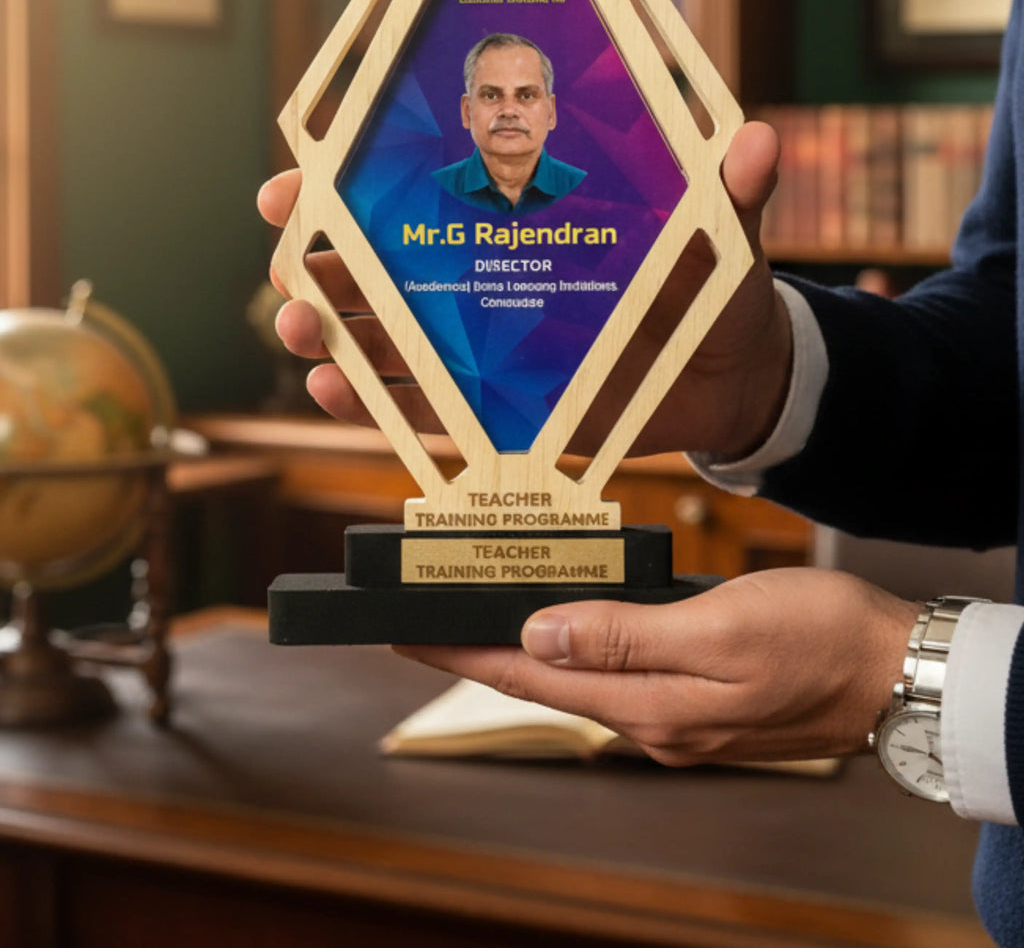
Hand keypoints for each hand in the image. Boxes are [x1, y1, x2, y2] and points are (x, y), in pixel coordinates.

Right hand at [257, 120, 790, 458]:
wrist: (732, 374)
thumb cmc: (714, 285)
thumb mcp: (720, 231)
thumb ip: (730, 190)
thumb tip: (758, 142)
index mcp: (524, 210)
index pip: (426, 181)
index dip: (355, 172)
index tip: (304, 169)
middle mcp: (488, 270)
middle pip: (380, 258)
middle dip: (320, 257)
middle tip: (291, 260)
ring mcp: (486, 340)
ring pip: (385, 334)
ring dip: (330, 331)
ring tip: (299, 330)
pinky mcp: (497, 404)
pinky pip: (422, 404)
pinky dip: (372, 401)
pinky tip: (333, 392)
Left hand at [395, 569, 919, 765]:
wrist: (896, 670)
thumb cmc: (819, 641)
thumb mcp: (717, 629)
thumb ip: (624, 636)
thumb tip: (540, 635)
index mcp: (652, 708)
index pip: (533, 678)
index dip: (465, 652)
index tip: (408, 630)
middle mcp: (656, 722)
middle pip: (547, 684)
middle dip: (481, 651)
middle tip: (425, 621)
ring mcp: (679, 717)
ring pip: (579, 681)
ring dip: (525, 650)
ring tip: (477, 619)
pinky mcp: (700, 700)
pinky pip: (617, 674)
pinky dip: (577, 649)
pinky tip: (565, 629)